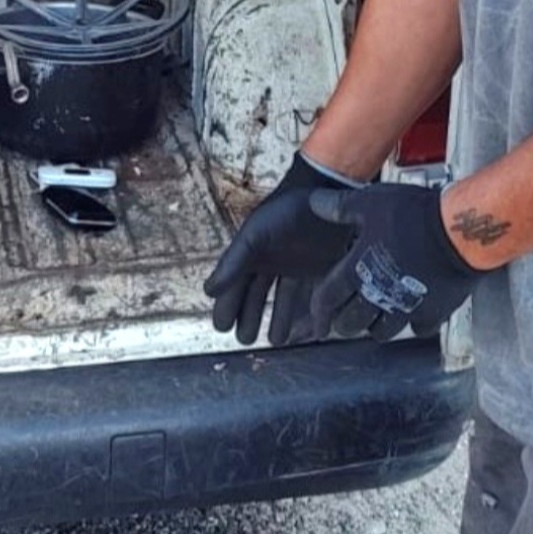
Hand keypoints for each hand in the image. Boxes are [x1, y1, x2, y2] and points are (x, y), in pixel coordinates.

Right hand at [204, 153, 358, 344]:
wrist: (324, 192)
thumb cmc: (284, 211)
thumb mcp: (254, 235)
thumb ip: (233, 263)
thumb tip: (208, 290)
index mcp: (253, 254)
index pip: (235, 285)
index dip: (227, 305)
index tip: (221, 327)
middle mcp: (273, 263)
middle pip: (256, 296)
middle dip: (249, 317)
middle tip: (244, 340)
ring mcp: (298, 268)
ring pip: (284, 300)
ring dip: (279, 320)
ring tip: (276, 341)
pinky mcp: (322, 270)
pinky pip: (314, 298)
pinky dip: (312, 315)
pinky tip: (311, 332)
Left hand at [308, 183, 486, 338]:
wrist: (459, 230)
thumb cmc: (413, 214)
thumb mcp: (369, 203)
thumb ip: (339, 207)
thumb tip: (314, 202)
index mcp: (358, 272)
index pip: (327, 301)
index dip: (318, 314)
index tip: (317, 326)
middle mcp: (379, 296)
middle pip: (352, 324)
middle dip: (345, 324)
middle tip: (345, 322)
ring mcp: (407, 308)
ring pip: (383, 332)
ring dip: (377, 326)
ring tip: (377, 318)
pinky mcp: (435, 312)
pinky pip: (419, 329)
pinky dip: (414, 324)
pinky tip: (414, 314)